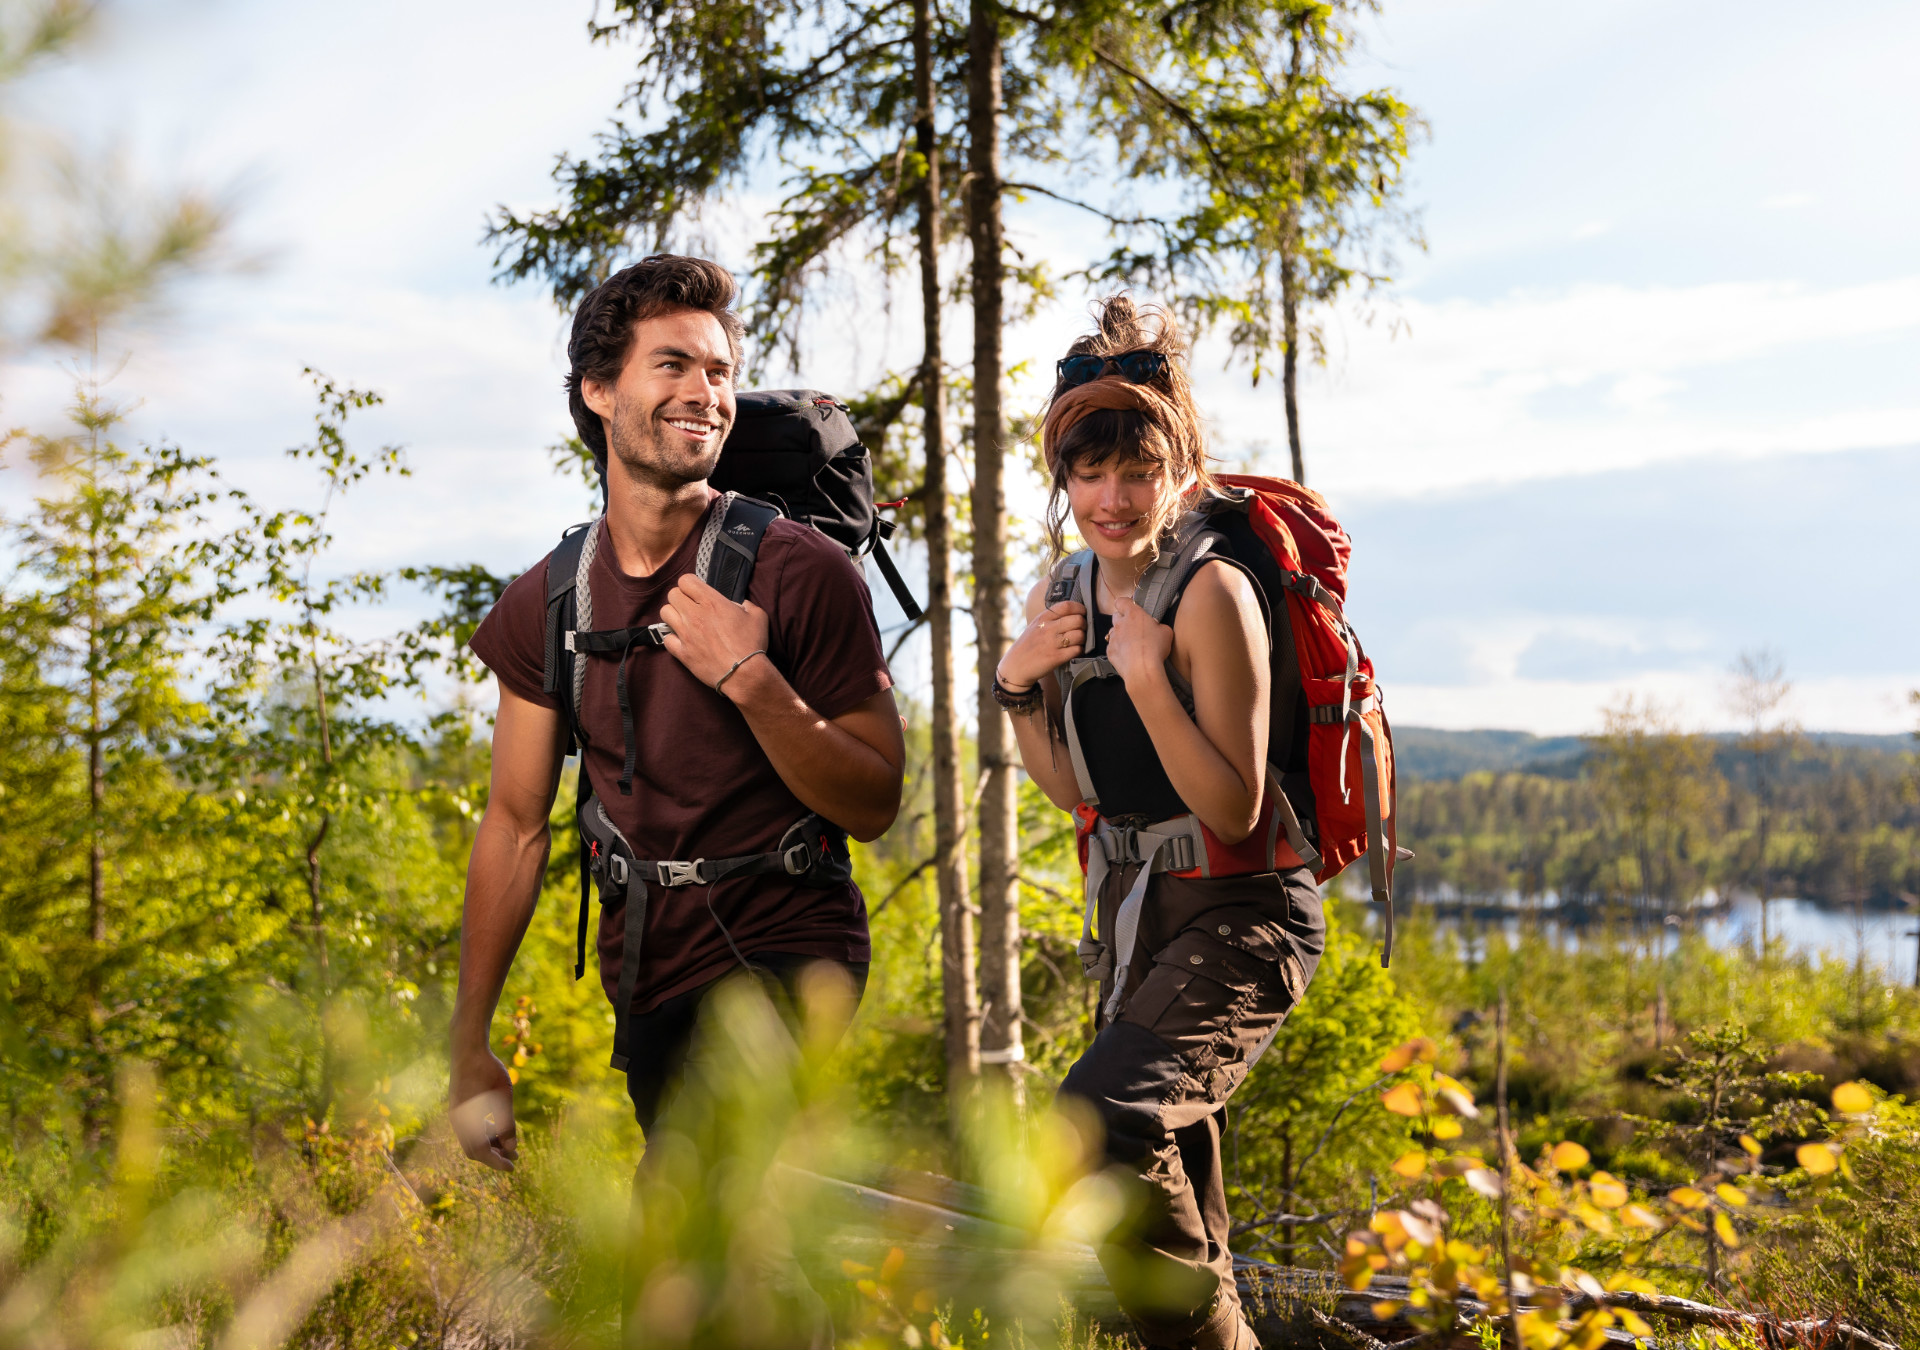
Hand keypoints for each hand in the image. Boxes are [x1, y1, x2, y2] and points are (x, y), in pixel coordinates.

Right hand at [449, 1051, 517, 1171]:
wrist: (468, 1048)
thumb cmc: (488, 1070)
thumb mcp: (503, 1098)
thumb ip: (507, 1124)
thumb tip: (512, 1149)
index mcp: (466, 1121)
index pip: (480, 1152)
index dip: (497, 1162)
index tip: (513, 1168)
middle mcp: (457, 1121)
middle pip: (474, 1150)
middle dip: (494, 1156)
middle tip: (515, 1158)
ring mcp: (455, 1114)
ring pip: (471, 1140)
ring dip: (490, 1144)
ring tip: (510, 1145)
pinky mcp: (458, 1107)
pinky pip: (469, 1129)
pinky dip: (484, 1133)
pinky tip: (498, 1128)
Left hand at [660, 571, 771, 692]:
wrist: (744, 673)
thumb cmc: (751, 644)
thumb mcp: (758, 616)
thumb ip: (746, 605)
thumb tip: (740, 605)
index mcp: (712, 602)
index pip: (686, 581)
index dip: (690, 584)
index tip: (696, 591)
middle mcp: (695, 615)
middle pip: (672, 594)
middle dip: (680, 598)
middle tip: (690, 606)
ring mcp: (686, 634)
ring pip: (665, 613)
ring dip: (673, 615)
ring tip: (684, 621)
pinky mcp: (682, 652)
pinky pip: (666, 639)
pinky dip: (672, 638)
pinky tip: (683, 640)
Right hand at [999, 600, 1087, 689]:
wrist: (1016, 666)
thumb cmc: (1028, 645)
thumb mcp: (1035, 626)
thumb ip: (1051, 618)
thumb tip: (1073, 613)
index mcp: (1043, 618)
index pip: (1067, 606)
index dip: (1079, 608)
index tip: (1082, 613)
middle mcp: (1048, 629)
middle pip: (1078, 620)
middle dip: (1084, 624)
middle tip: (1081, 629)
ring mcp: (1052, 643)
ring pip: (1080, 635)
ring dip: (1083, 638)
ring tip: (1078, 641)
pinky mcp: (1056, 657)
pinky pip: (1077, 650)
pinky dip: (1079, 650)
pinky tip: (1074, 650)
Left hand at [1106, 596, 1172, 691]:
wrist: (1142, 669)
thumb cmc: (1155, 648)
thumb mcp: (1166, 632)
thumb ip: (1159, 626)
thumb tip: (1157, 628)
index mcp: (1134, 614)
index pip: (1121, 601)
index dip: (1124, 604)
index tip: (1130, 607)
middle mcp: (1120, 624)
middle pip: (1116, 616)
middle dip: (1123, 620)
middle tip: (1134, 628)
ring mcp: (1113, 638)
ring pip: (1113, 632)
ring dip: (1120, 635)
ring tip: (1131, 644)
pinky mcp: (1110, 652)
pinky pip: (1112, 647)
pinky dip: (1118, 650)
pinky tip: (1128, 656)